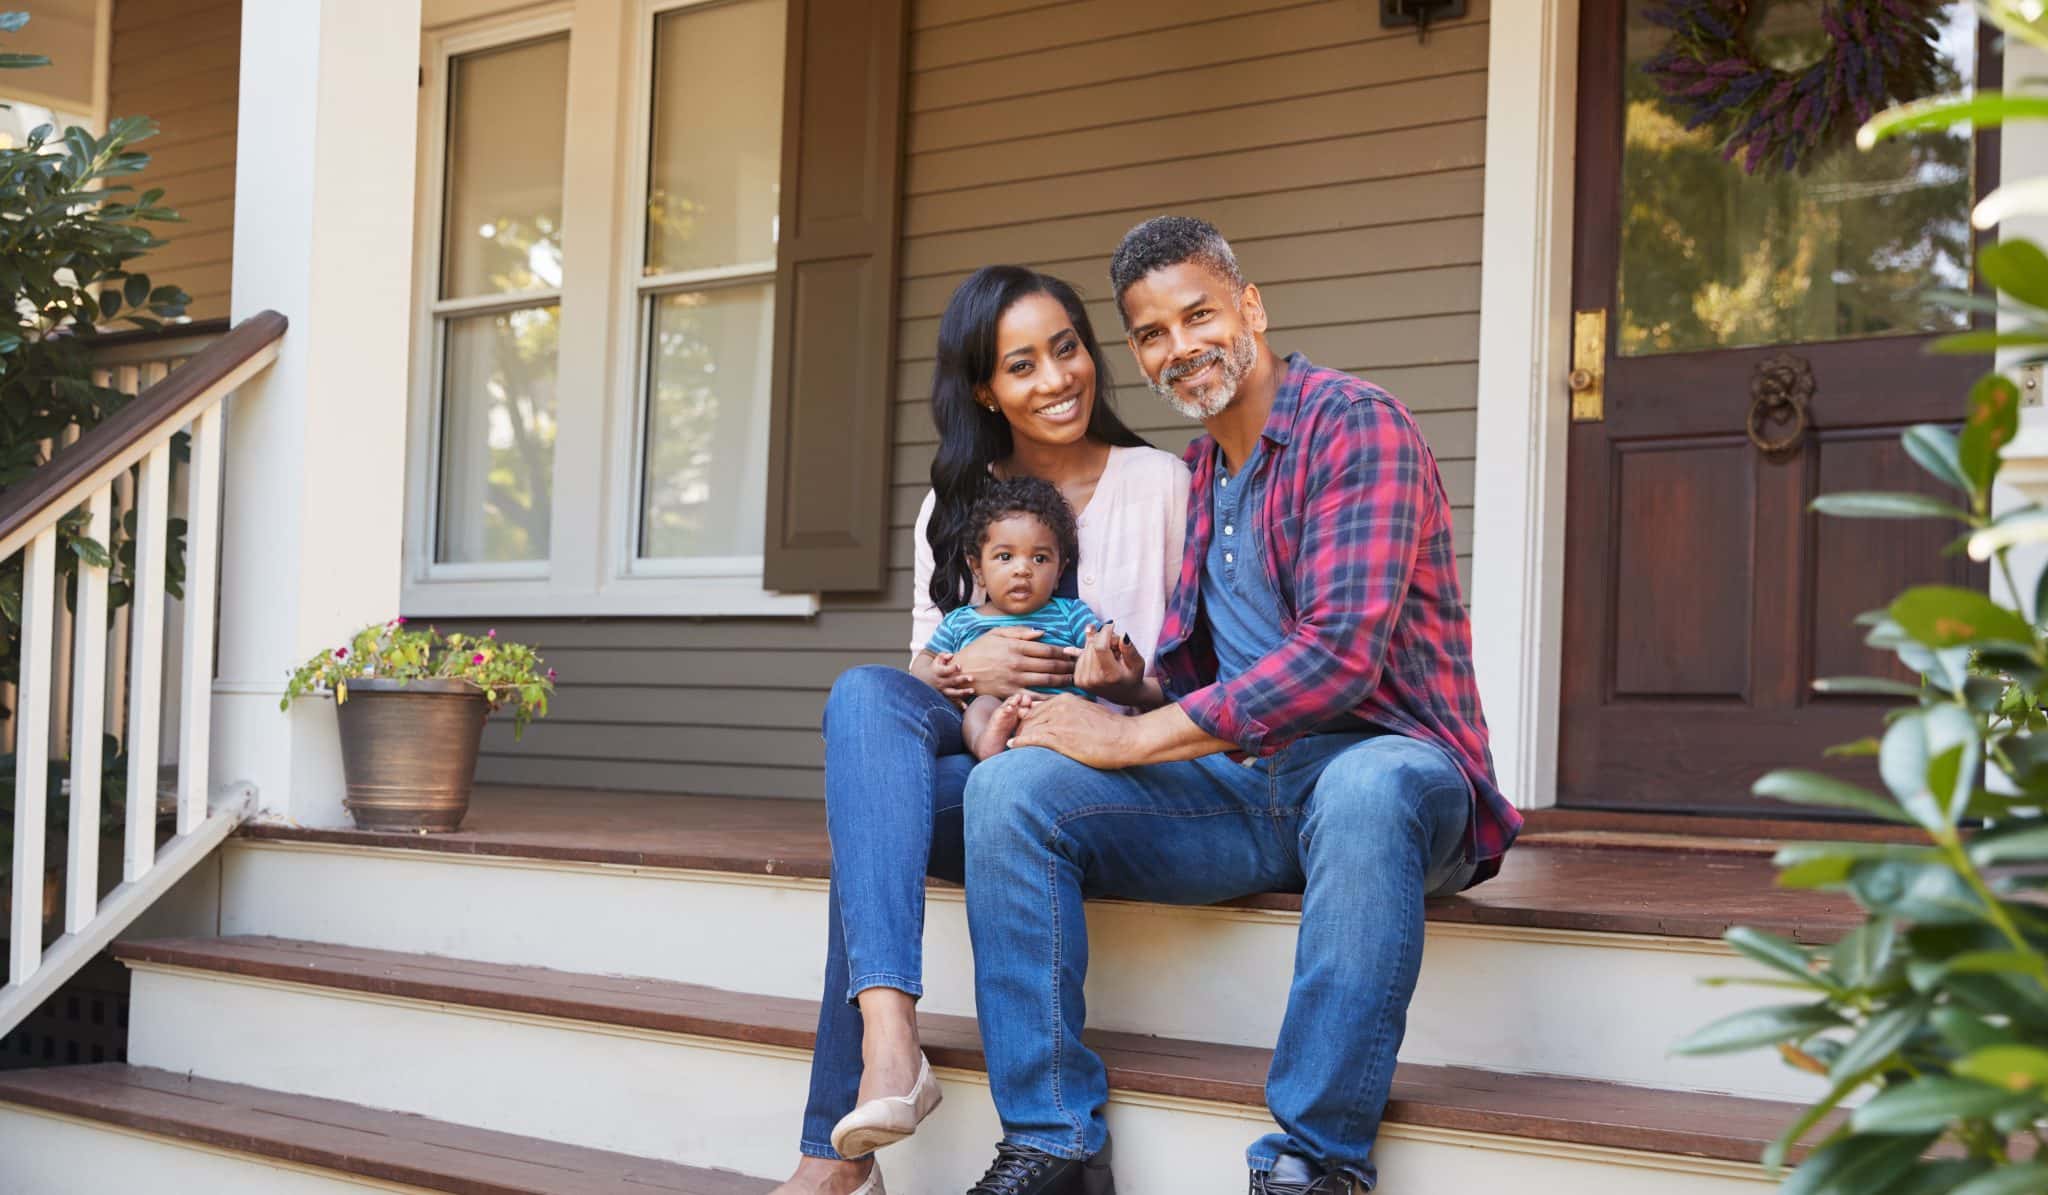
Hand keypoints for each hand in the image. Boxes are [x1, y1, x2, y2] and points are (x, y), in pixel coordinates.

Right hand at [928, 652, 974, 703]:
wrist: (924, 681)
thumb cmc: (935, 668)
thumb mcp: (936, 660)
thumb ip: (943, 656)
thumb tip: (951, 655)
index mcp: (937, 672)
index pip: (945, 670)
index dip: (952, 668)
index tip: (959, 666)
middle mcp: (940, 682)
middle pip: (951, 681)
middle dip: (961, 679)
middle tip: (971, 678)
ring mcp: (942, 691)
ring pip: (952, 693)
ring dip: (962, 692)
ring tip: (972, 690)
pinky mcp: (944, 697)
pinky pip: (952, 702)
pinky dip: (959, 704)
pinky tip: (966, 707)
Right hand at [949, 626, 1075, 698]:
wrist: (959, 671)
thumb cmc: (978, 650)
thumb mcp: (996, 634)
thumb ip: (1020, 632)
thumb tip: (1042, 632)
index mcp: (1016, 647)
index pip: (1047, 649)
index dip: (1063, 651)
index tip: (1073, 653)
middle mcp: (1018, 663)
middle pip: (1051, 665)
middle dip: (1068, 666)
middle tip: (1080, 667)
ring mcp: (1015, 680)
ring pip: (1047, 681)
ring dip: (1064, 681)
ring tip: (1075, 680)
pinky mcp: (1010, 694)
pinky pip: (1033, 697)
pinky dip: (1048, 698)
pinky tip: (1060, 698)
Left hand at [1008, 693, 1139, 768]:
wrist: (1127, 738)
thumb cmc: (1112, 729)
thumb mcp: (1089, 713)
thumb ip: (1072, 712)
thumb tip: (1061, 719)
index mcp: (1067, 699)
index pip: (1037, 706)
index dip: (1027, 717)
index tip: (1022, 725)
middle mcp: (1059, 706)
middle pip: (1029, 715)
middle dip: (1019, 725)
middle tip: (1013, 734)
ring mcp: (1059, 721)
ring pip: (1028, 726)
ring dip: (1018, 734)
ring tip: (1012, 742)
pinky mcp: (1059, 737)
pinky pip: (1031, 738)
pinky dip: (1019, 741)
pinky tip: (1012, 745)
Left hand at [1073, 621, 1144, 702]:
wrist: (1124, 694)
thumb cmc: (1133, 677)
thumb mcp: (1138, 663)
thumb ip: (1130, 649)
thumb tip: (1122, 635)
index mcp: (1109, 676)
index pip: (1100, 647)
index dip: (1105, 632)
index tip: (1112, 624)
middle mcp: (1093, 680)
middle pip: (1093, 646)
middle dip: (1104, 639)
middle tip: (1116, 645)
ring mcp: (1083, 681)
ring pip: (1086, 649)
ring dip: (1098, 645)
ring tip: (1110, 654)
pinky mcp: (1077, 680)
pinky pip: (1080, 655)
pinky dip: (1090, 651)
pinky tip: (1099, 654)